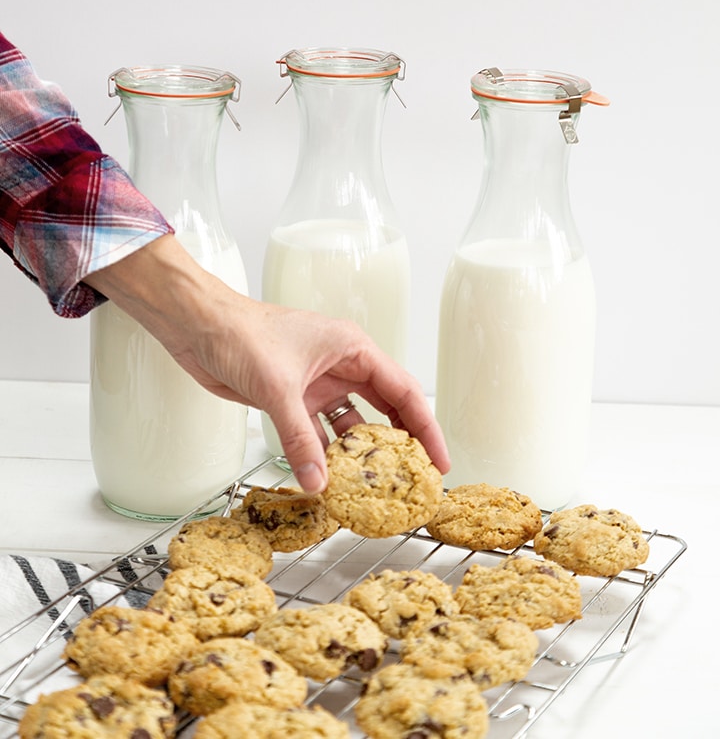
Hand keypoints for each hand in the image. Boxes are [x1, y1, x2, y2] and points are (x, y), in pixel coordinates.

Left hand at [84, 235, 449, 492]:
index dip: (426, 427)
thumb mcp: (277, 389)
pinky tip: (330, 479)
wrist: (197, 326)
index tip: (439, 460)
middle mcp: (340, 364)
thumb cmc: (241, 335)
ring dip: (360, 453)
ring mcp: (316, 383)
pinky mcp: (292, 398)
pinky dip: (326, 454)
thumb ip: (300, 439)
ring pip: (352, 423)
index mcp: (352, 348)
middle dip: (401, 443)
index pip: (402, 390)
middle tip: (416, 479)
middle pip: (385, 408)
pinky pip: (320, 432)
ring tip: (376, 487)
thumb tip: (319, 484)